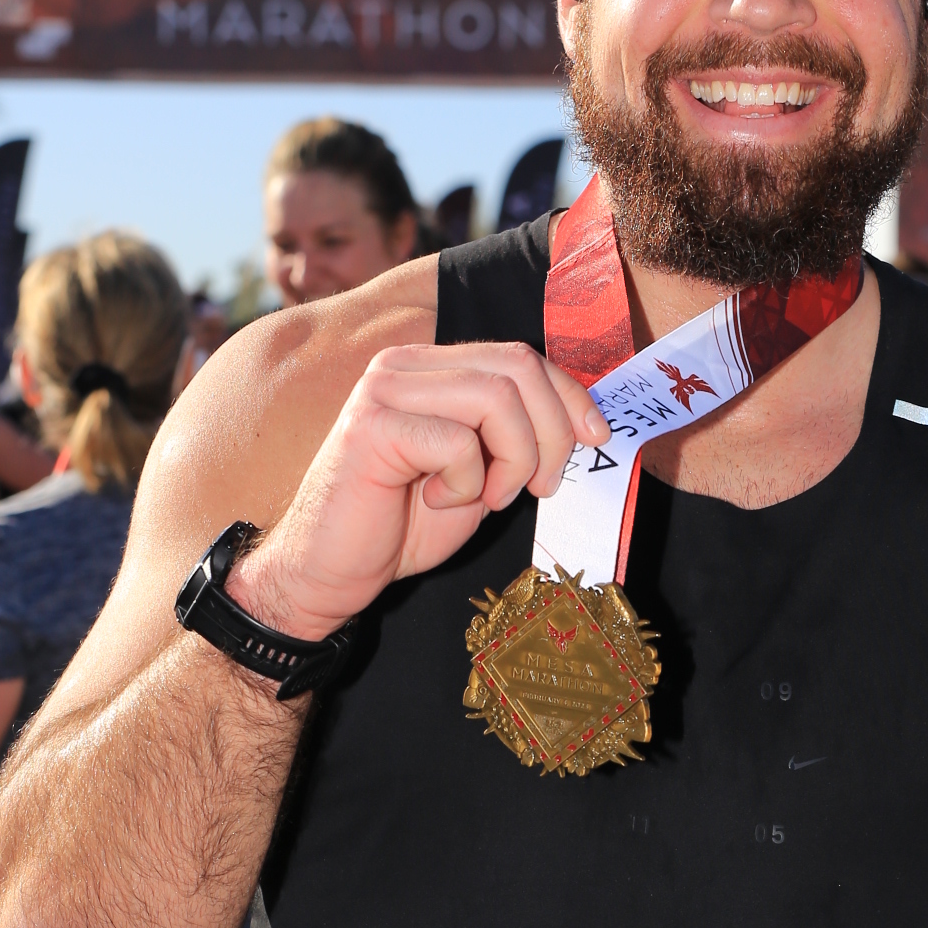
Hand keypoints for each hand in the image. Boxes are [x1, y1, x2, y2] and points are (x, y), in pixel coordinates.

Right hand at [227, 341, 609, 639]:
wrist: (331, 571)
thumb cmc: (403, 525)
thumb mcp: (481, 473)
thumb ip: (516, 437)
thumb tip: (583, 422)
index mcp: (433, 367)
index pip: (520, 357)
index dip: (570, 395)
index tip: (596, 439)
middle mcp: (406, 364)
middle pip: (517, 368)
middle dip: (551, 433)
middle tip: (541, 486)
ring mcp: (385, 388)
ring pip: (496, 398)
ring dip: (513, 460)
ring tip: (486, 496)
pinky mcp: (372, 424)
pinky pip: (458, 441)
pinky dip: (465, 483)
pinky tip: (434, 500)